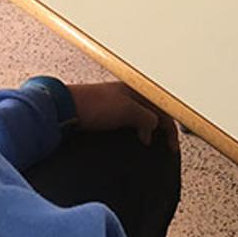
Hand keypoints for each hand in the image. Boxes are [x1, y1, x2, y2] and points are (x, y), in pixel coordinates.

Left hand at [65, 81, 179, 151]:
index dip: (171, 129)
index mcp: (137, 90)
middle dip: (162, 129)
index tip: (172, 146)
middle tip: (166, 145)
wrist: (65, 108)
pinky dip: (135, 131)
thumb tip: (155, 127)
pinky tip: (131, 139)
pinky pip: (128, 123)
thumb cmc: (93, 105)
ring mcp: (117, 103)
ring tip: (149, 143)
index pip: (163, 109)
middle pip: (154, 112)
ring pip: (141, 118)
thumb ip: (147, 118)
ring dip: (148, 131)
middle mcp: (129, 95)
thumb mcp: (128, 111)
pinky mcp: (105, 113)